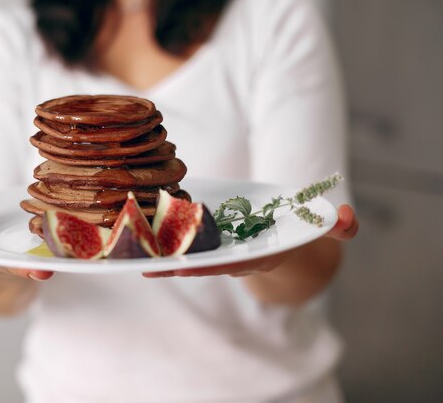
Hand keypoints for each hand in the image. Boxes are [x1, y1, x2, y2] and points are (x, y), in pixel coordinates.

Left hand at [143, 204, 357, 277]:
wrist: (287, 240)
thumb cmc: (301, 231)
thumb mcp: (321, 227)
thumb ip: (338, 226)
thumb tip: (349, 218)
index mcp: (260, 253)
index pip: (234, 263)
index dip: (211, 264)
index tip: (186, 266)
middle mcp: (237, 256)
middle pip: (204, 263)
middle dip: (177, 264)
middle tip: (148, 265)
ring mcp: (223, 251)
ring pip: (190, 256)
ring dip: (164, 258)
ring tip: (135, 258)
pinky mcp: (212, 240)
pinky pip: (186, 244)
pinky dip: (165, 244)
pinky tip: (142, 242)